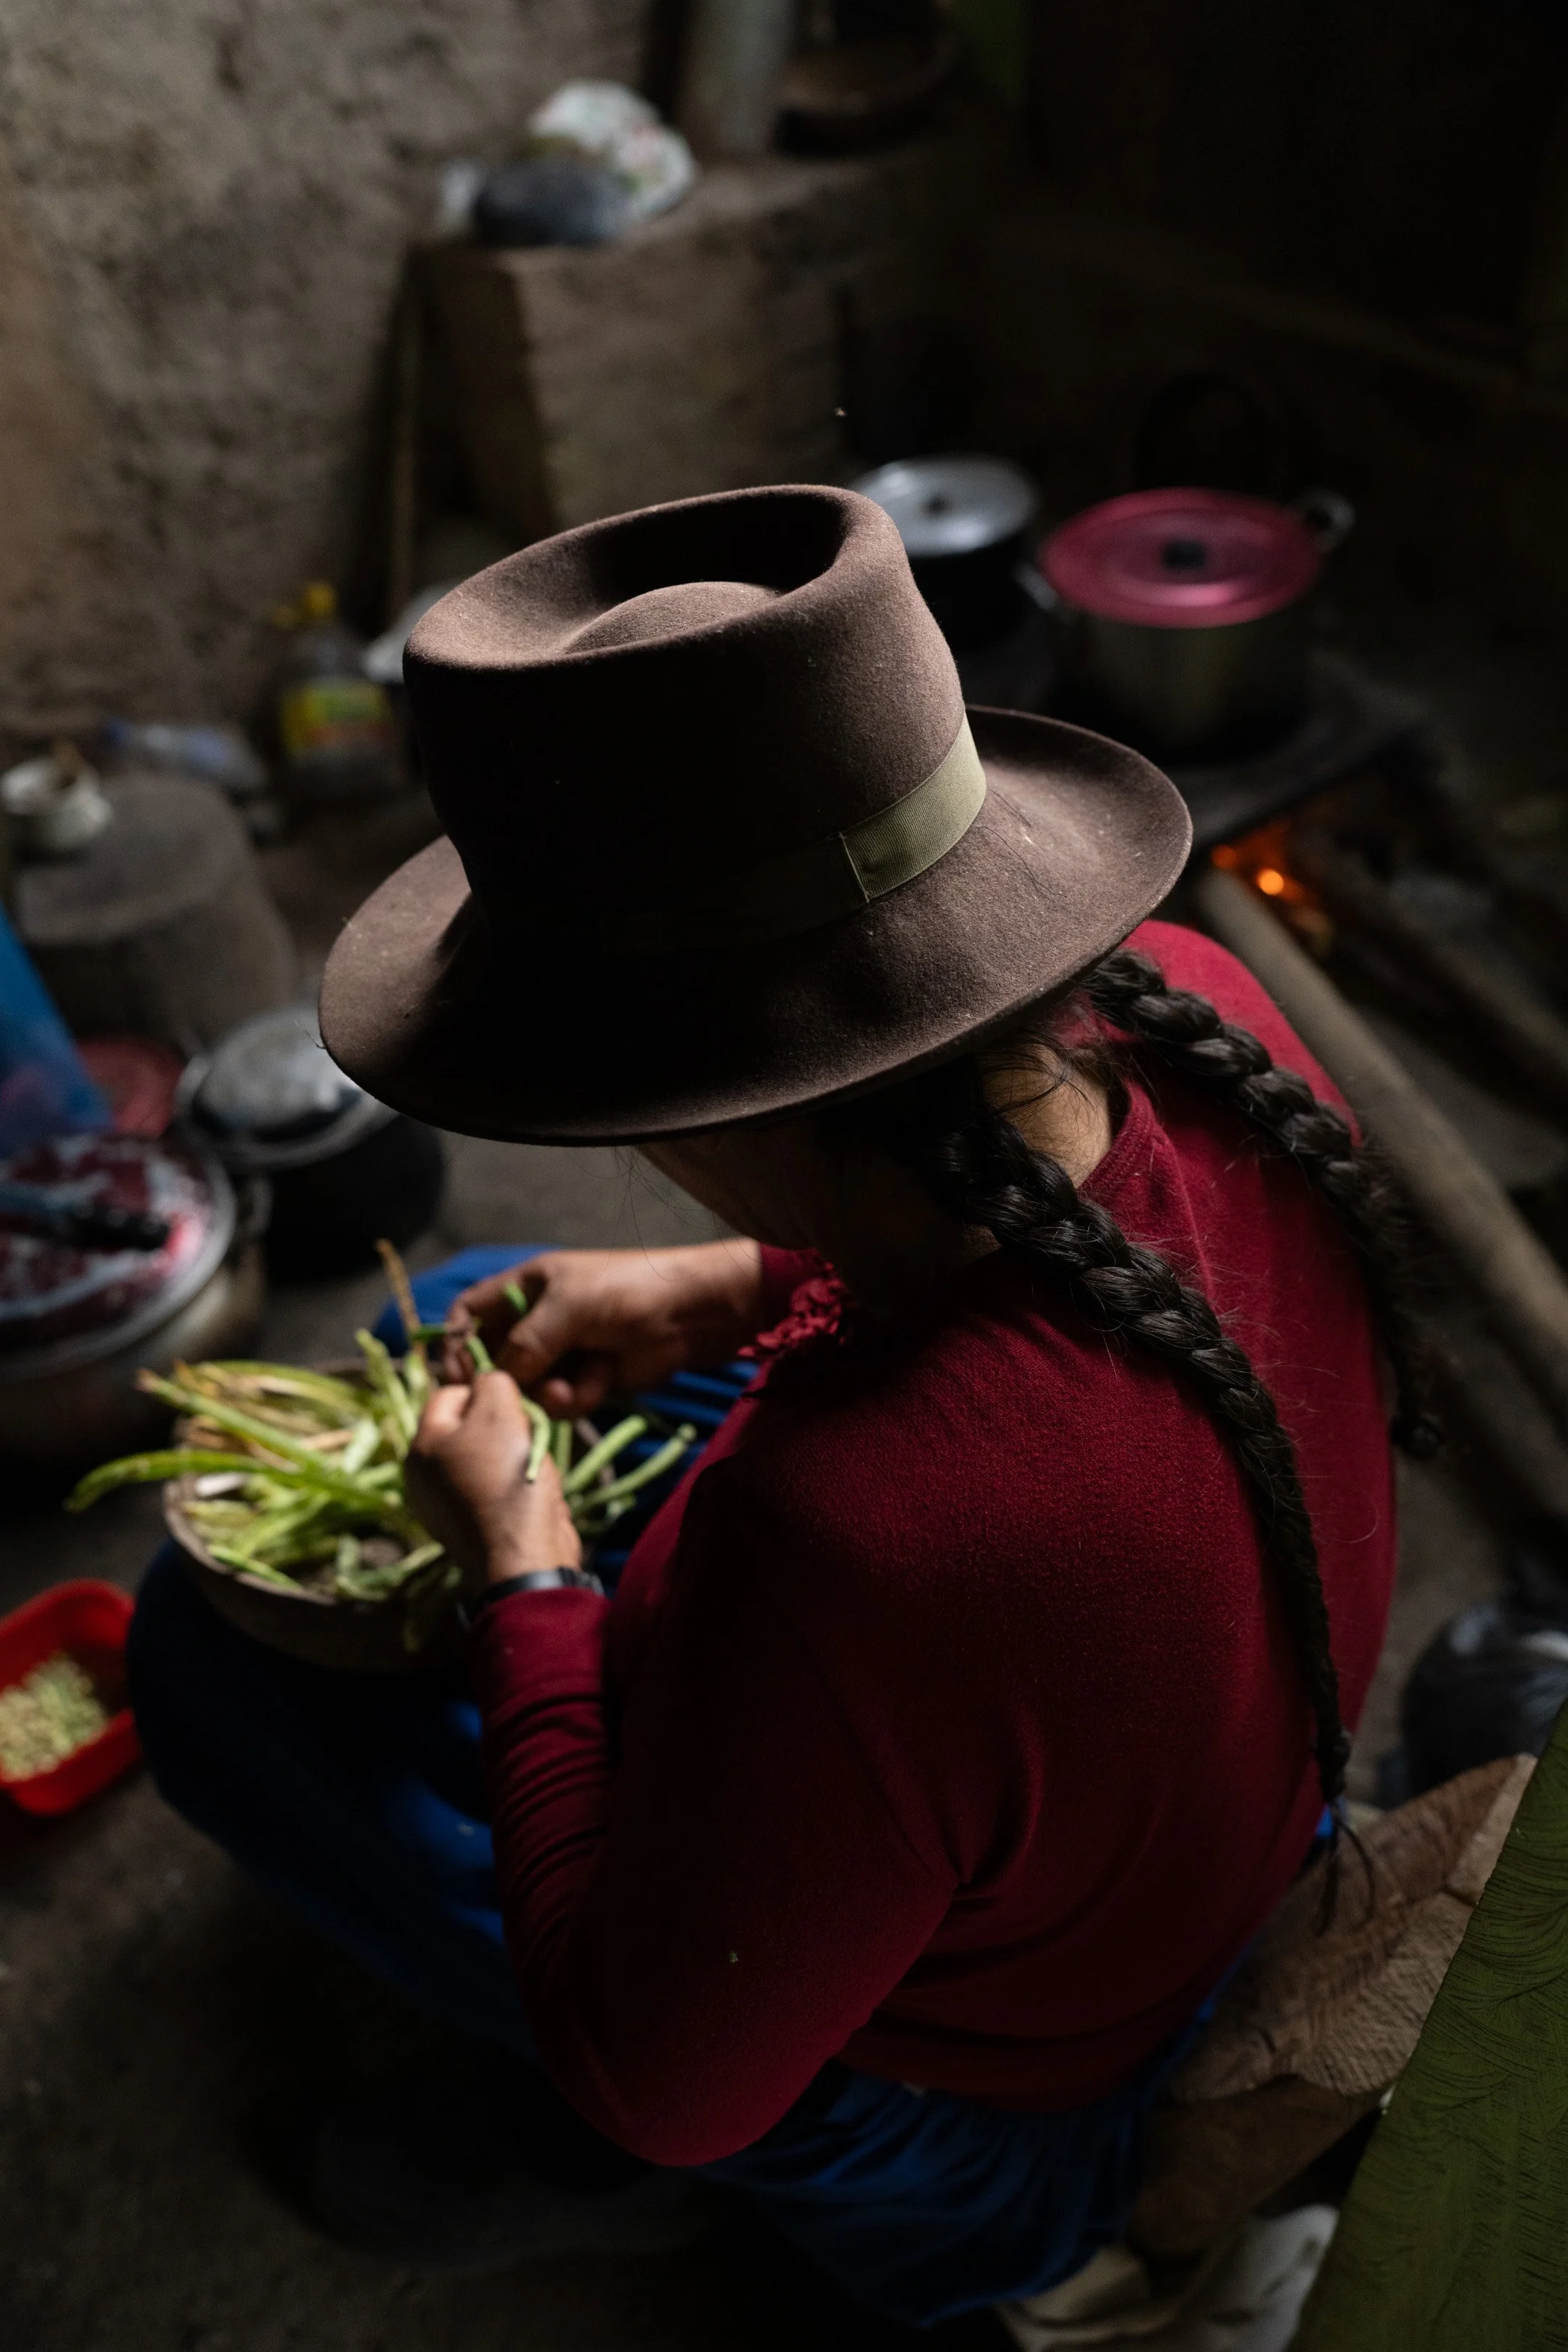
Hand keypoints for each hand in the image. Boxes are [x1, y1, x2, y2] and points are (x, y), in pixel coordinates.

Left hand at [406, 1374, 581, 1585]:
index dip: (486, 1392)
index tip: (515, 1407)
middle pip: (467, 1425)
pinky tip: (528, 1492)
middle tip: (525, 1436)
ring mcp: (443, 1504)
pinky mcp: (467, 1526)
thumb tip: (489, 1380)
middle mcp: (423, 1474)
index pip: (450, 1393)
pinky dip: (511, 1483)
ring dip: (511, 1453)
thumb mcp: (500, 1411)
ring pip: (484, 1455)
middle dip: (501, 1425)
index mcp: (421, 1444)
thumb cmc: (507, 1477)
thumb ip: (492, 1381)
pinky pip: (492, 1487)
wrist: (523, 1556)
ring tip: (530, 1465)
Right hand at [449, 1241, 765, 1417]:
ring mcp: (565, 1352)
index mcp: (525, 1288)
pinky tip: (603, 1382)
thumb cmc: (627, 1292)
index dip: (455, 1343)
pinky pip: (564, 1402)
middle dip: (506, 1382)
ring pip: (530, 1389)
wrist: (694, 1313)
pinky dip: (579, 1397)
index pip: (468, 1314)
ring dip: (549, 1394)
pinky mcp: (590, 1380)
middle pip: (496, 1361)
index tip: (459, 1376)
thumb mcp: (568, 1308)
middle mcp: (538, 1321)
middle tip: (517, 1397)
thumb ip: (524, 1344)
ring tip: (574, 1388)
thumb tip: (495, 1381)